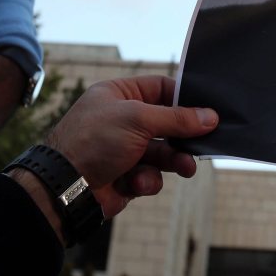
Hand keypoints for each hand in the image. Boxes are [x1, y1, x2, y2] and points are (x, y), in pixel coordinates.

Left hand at [46, 75, 217, 218]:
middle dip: (184, 137)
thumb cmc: (94, 141)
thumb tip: (211, 117)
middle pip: (167, 123)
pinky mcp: (126, 175)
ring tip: (186, 168)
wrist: (64, 188)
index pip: (160, 88)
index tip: (208, 110)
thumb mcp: (139, 119)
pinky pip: (150, 174)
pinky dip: (148, 179)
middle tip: (205, 144)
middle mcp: (122, 119)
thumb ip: (177, 118)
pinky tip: (138, 183)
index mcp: (119, 95)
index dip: (184, 99)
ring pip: (163, 152)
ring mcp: (123, 148)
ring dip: (174, 160)